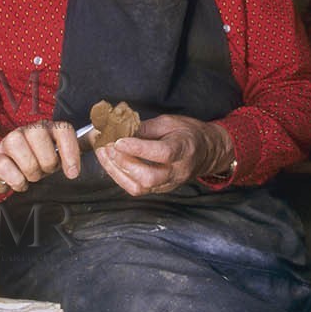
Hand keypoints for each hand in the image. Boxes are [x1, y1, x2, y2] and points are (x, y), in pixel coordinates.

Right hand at [0, 121, 84, 194]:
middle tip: (44, 170)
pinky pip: (10, 172)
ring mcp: (10, 141)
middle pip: (44, 146)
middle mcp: (28, 130)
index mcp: (47, 127)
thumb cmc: (34, 158)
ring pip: (27, 159)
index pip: (64, 130)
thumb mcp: (58, 152)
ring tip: (31, 175)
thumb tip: (104, 135)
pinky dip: (18, 182)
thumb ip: (79, 144)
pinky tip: (18, 181)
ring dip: (32, 174)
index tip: (72, 174)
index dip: (70, 153)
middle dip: (47, 165)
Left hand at [96, 114, 233, 195]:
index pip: (162, 153)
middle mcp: (178, 171)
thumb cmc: (188, 133)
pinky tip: (111, 163)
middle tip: (108, 146)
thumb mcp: (170, 122)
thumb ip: (146, 127)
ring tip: (103, 153)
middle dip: (124, 162)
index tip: (119, 140)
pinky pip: (137, 189)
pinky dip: (120, 176)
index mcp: (184, 149)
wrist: (207, 152)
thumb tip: (121, 129)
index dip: (139, 148)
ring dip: (117, 171)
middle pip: (149, 177)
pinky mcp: (160, 189)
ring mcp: (169, 183)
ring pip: (140, 187)